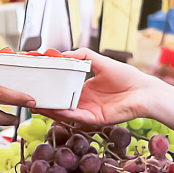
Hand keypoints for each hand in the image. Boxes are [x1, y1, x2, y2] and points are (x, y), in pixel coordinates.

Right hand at [42, 48, 158, 125]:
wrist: (144, 90)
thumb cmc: (127, 77)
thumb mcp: (100, 61)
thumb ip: (83, 56)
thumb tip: (63, 53)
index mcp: (86, 90)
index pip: (63, 91)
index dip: (50, 89)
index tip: (37, 84)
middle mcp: (86, 102)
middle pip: (61, 105)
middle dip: (45, 103)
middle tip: (30, 98)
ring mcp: (90, 112)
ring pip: (66, 113)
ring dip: (52, 110)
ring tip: (37, 105)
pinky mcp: (97, 119)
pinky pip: (78, 117)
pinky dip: (67, 113)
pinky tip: (57, 109)